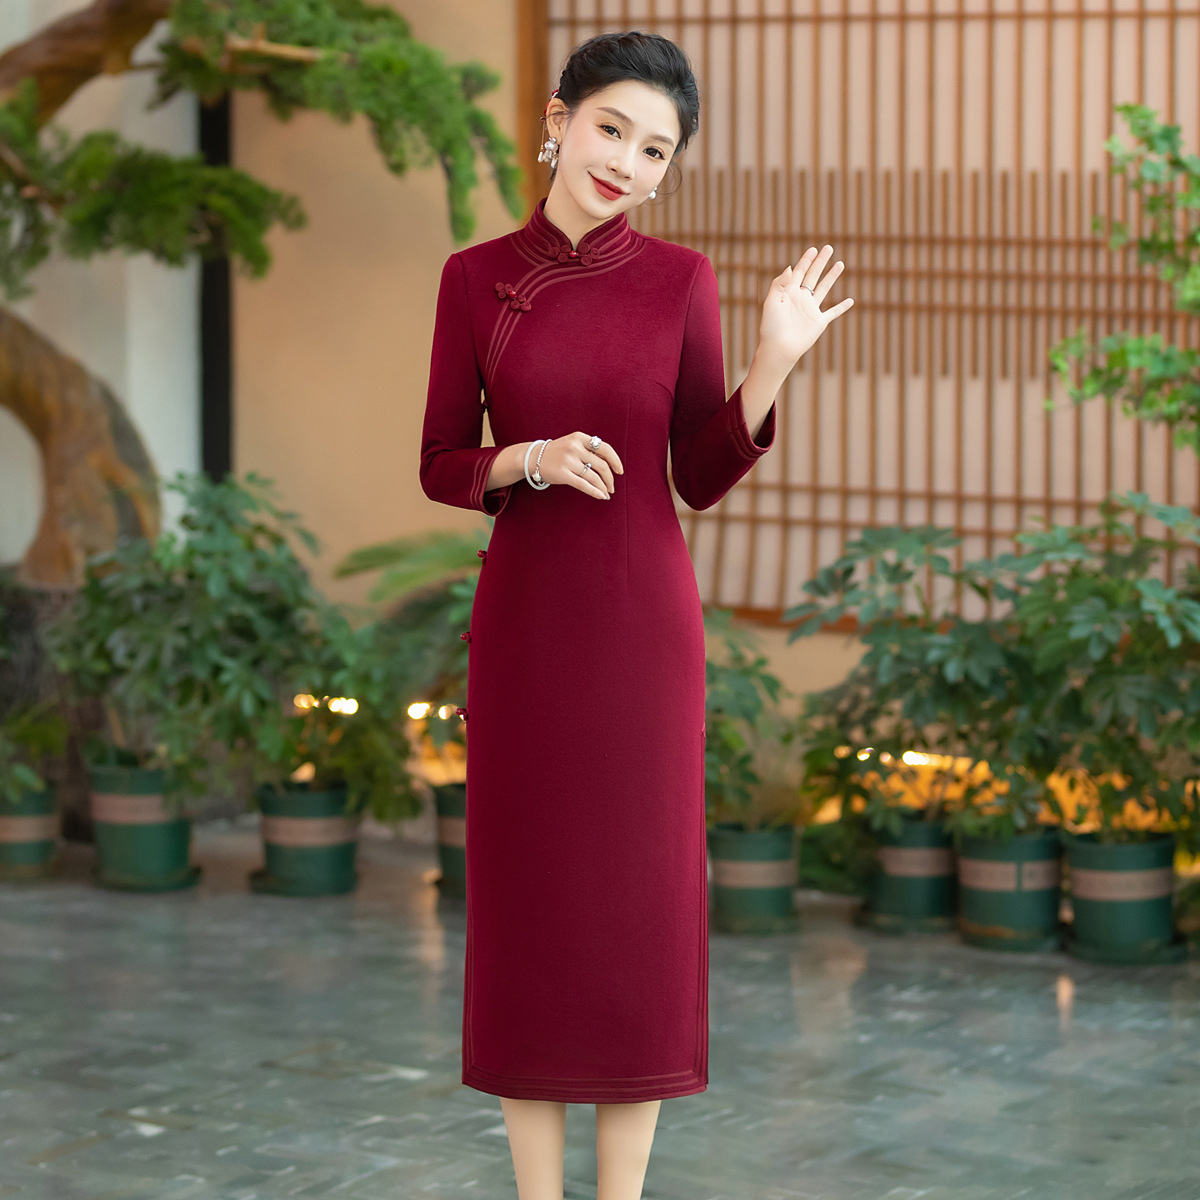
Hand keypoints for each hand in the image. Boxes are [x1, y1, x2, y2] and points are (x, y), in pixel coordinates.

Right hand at [539, 432, 623, 499]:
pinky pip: (584, 485)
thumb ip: (589, 450)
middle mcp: (575, 448)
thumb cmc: (557, 452)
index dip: (615, 461)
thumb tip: (610, 465)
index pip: (605, 448)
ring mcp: (568, 461)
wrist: (533, 457)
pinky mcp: (563, 474)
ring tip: (606, 493)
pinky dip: (595, 492)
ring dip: (604, 487)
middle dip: (610, 479)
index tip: (620, 471)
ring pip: (594, 477)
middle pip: (602, 465)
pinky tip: (601, 496)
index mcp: (580, 438)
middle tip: (612, 487)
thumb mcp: (573, 443)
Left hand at [758, 245, 853, 369]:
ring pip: (824, 288)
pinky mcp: (819, 322)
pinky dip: (842, 307)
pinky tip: (850, 301)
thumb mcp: (771, 301)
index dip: (806, 260)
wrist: (779, 347)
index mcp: (789, 292)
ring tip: (840, 264)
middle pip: (813, 276)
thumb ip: (779, 283)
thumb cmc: (772, 326)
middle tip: (829, 247)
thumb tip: (790, 267)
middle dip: (821, 262)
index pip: (799, 272)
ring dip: (832, 276)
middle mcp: (801, 298)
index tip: (813, 249)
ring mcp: (811, 309)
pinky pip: (833, 312)